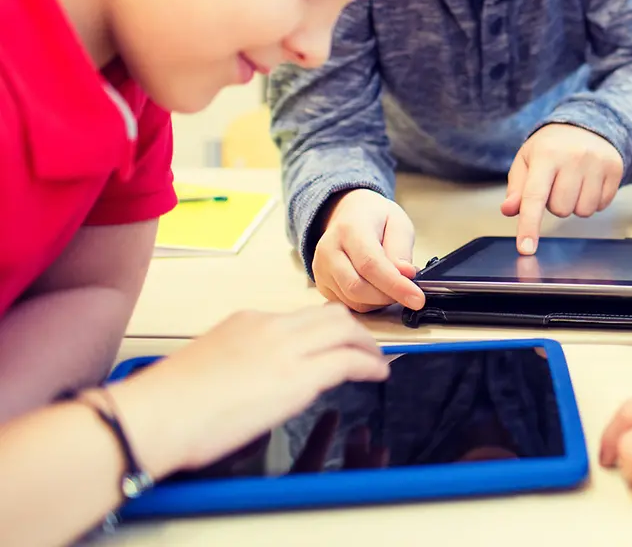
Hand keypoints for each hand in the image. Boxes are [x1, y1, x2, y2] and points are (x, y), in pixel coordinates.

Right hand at [108, 304, 388, 477]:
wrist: (153, 416)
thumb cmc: (167, 404)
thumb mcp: (210, 364)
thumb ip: (239, 361)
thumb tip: (254, 378)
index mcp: (247, 321)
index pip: (299, 317)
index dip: (325, 330)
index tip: (335, 342)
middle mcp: (269, 326)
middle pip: (330, 315)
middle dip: (354, 331)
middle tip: (366, 348)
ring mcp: (285, 349)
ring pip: (345, 329)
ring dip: (367, 346)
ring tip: (377, 361)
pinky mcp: (297, 377)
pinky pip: (347, 361)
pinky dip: (369, 365)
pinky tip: (377, 375)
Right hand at [313, 189, 422, 311]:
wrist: (349, 214)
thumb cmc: (376, 218)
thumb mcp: (398, 223)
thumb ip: (401, 249)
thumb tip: (406, 275)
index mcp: (349, 229)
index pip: (370, 264)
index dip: (395, 285)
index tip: (417, 298)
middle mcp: (329, 250)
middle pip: (357, 287)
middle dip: (388, 296)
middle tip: (409, 290)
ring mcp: (321, 269)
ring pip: (352, 300)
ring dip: (380, 301)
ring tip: (394, 285)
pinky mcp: (322, 284)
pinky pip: (347, 304)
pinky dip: (368, 303)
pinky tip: (379, 289)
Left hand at [502, 124, 622, 253]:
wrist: (586, 124)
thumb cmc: (551, 147)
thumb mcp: (527, 161)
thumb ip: (516, 188)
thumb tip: (509, 210)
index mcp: (546, 154)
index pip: (534, 197)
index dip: (529, 226)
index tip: (526, 249)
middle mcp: (574, 157)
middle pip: (560, 209)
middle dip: (555, 204)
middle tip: (556, 184)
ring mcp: (597, 163)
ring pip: (582, 211)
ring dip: (575, 205)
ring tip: (573, 184)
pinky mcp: (615, 169)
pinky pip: (601, 206)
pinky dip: (592, 201)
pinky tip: (588, 183)